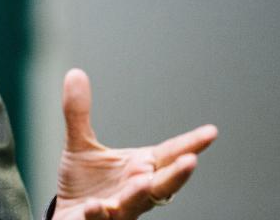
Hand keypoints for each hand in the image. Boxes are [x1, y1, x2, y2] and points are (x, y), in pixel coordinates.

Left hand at [52, 69, 217, 219]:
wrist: (68, 215)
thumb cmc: (84, 184)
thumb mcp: (79, 144)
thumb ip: (78, 112)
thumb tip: (75, 73)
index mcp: (139, 168)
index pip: (168, 154)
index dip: (190, 144)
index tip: (211, 131)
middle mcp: (136, 190)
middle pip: (162, 183)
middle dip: (177, 174)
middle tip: (191, 161)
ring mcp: (119, 209)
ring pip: (135, 204)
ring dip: (139, 194)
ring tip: (143, 182)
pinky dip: (100, 214)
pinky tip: (97, 206)